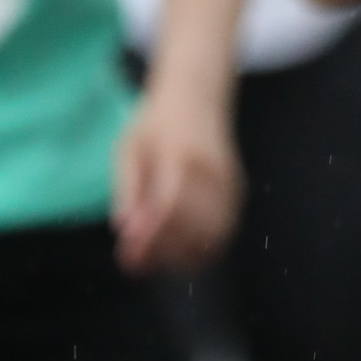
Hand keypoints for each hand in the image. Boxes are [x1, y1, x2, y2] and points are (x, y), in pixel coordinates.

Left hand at [112, 75, 242, 276]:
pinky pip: (222, 234)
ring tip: (151, 258)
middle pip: (195, 229)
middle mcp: (214, 173)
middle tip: (133, 262)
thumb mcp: (129, 148)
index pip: (171, 206)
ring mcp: (230, 185)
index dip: (149, 236)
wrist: (196, 98)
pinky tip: (174, 252)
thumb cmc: (155, 123)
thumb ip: (128, 188)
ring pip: (212, 238)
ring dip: (180, 257)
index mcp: (183, 156)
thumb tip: (123, 229)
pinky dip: (199, 250)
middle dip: (163, 253)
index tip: (125, 253)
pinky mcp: (237, 195)